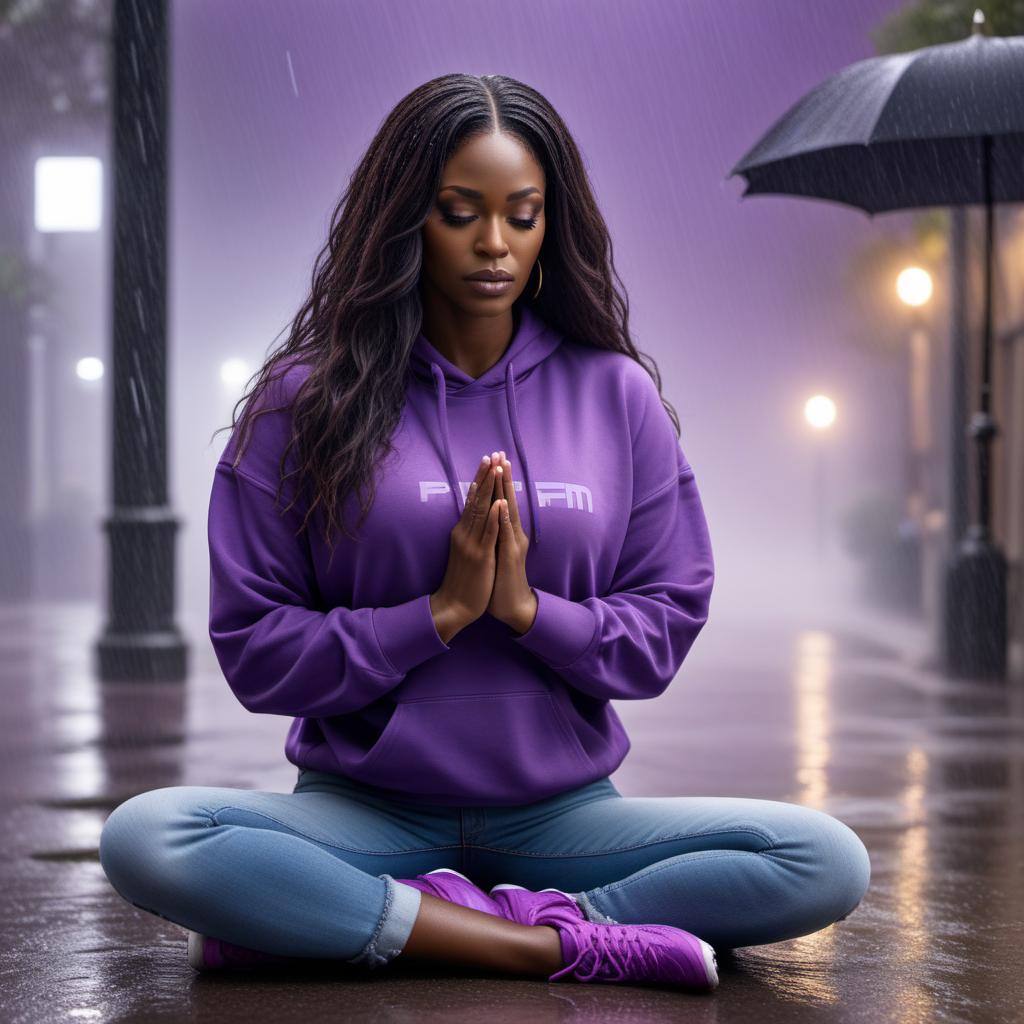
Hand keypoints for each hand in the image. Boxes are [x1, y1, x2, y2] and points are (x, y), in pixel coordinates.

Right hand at [431, 454, 502, 631]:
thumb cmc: (462, 580)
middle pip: (476, 499)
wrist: (454, 606)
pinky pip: (489, 534)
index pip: (471, 500)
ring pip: (482, 511)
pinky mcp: (481, 557)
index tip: (486, 460)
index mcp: (461, 532)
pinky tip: (499, 502)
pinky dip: (494, 517)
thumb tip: (472, 516)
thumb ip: (468, 533)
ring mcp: (472, 544)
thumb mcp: (462, 551)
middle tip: (491, 455)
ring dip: (490, 489)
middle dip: (485, 476)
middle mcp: (464, 534)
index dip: (479, 480)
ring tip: (496, 468)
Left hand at [487, 450, 538, 634]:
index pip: (501, 500)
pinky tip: (502, 505)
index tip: (494, 459)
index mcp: (507, 532)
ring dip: (505, 489)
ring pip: (508, 511)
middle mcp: (513, 533)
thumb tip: (486, 518)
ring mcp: (513, 544)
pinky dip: (504, 519)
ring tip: (502, 469)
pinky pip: (506, 535)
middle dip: (503, 477)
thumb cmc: (501, 580)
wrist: (512, 606)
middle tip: (501, 454)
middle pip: (507, 499)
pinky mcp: (510, 556)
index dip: (498, 481)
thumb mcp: (495, 552)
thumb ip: (493, 534)